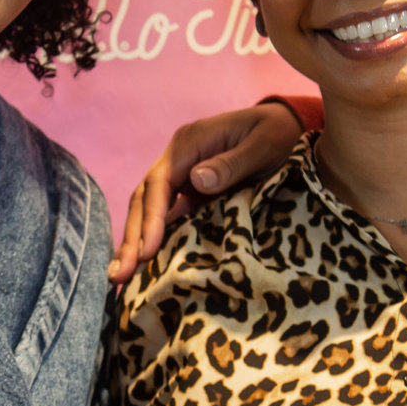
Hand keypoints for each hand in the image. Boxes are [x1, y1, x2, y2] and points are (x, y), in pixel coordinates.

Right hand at [106, 101, 305, 283]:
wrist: (287, 127)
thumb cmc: (278, 134)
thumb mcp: (263, 144)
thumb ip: (232, 163)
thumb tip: (196, 180)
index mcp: (189, 143)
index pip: (159, 183)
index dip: (151, 218)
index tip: (147, 251)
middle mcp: (178, 159)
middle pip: (144, 198)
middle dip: (131, 237)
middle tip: (119, 275)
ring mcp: (181, 177)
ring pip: (148, 210)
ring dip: (134, 242)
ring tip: (119, 278)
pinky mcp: (190, 193)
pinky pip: (165, 217)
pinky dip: (152, 240)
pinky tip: (144, 267)